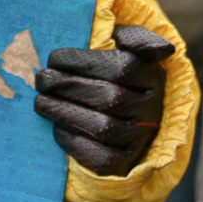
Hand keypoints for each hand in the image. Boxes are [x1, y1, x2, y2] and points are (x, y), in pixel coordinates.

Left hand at [34, 24, 174, 176]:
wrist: (130, 113)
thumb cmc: (122, 71)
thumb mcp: (131, 47)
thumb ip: (136, 38)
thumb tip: (162, 48)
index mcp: (152, 77)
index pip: (120, 68)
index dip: (82, 62)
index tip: (54, 58)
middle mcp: (150, 109)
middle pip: (109, 98)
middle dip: (67, 87)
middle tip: (42, 79)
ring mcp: (139, 138)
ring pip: (103, 129)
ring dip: (64, 113)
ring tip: (40, 102)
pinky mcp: (125, 162)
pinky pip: (101, 157)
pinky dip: (74, 142)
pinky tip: (57, 127)